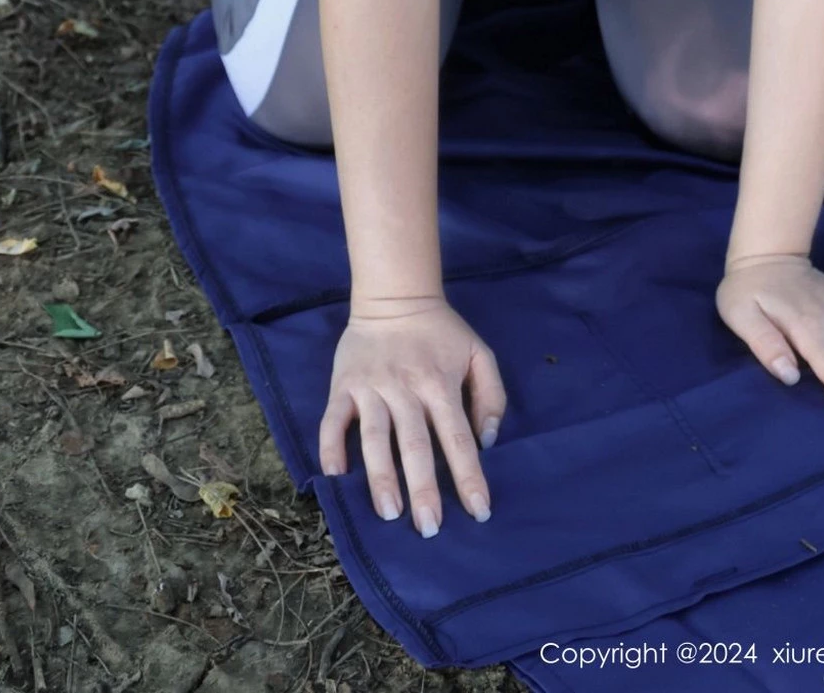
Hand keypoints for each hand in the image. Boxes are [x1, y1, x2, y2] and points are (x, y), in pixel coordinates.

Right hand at [319, 295, 506, 536]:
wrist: (394, 296)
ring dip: (381, 477)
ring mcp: (371, 388)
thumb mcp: (479, 353)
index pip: (458, 438)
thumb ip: (491, 395)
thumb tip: (488, 440)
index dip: (469, 476)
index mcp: (440, 384)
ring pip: (375, 438)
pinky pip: (332, 421)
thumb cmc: (441, 333)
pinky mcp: (342, 386)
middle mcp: (405, 389)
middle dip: (423, 489)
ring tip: (389, 513)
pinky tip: (335, 476)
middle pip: (415, 445)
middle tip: (430, 528)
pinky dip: (331, 448)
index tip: (479, 512)